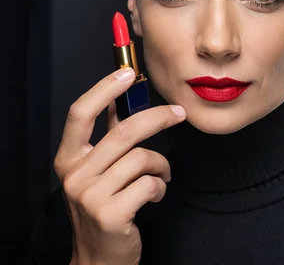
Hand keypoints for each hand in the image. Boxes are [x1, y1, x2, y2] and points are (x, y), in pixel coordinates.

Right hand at [53, 68, 185, 264]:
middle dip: (159, 117)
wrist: (99, 259)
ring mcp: (90, 196)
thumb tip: (126, 101)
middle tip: (179, 113)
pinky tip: (154, 196)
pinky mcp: (111, 214)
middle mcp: (75, 175)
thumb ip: (109, 140)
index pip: (80, 114)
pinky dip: (161, 187)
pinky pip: (151, 184)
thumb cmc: (104, 209)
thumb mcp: (98, 173)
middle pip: (123, 132)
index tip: (128, 72)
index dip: (104, 89)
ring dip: (162, 166)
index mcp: (69, 159)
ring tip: (161, 177)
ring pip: (143, 158)